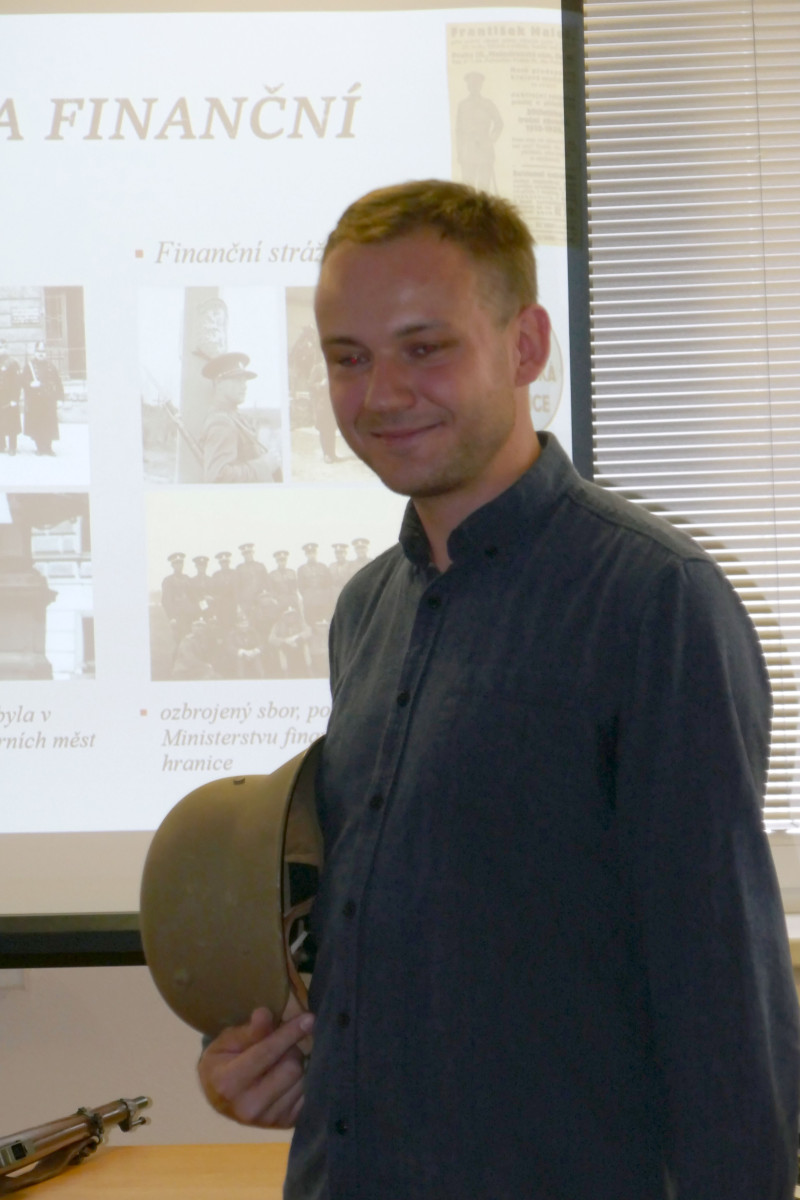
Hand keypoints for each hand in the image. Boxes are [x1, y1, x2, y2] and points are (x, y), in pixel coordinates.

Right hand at [198, 1005, 313, 1127]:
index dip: (289, 1033)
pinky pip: (308, 1094)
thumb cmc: (222, 1062)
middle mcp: (249, 1107)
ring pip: (303, 1080)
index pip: (267, 1053)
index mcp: (229, 1083)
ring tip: (284, 1059)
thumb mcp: (226, 1041)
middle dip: (292, 1048)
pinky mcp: (285, 1124)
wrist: (219, 1096)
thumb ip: (248, 1030)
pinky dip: (303, 1079)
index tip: (309, 1018)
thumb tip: (265, 1014)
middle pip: (291, 1067)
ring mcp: (269, 1120)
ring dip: (299, 1063)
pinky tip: (290, 1074)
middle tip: (284, 1042)